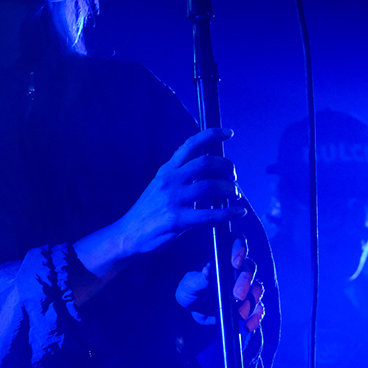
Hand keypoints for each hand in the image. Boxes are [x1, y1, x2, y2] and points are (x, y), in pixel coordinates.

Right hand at [74, 128, 245, 281]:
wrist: (128, 234)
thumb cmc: (148, 211)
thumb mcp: (159, 184)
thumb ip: (179, 173)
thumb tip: (204, 163)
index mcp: (167, 170)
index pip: (190, 144)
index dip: (212, 135)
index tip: (228, 133)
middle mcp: (170, 180)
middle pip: (206, 163)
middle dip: (226, 166)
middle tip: (234, 176)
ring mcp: (173, 200)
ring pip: (210, 186)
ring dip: (230, 189)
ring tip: (236, 195)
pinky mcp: (177, 220)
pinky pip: (209, 215)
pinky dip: (229, 213)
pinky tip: (239, 213)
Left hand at [175, 235, 265, 334]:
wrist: (193, 310)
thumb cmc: (189, 290)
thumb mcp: (188, 285)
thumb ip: (198, 278)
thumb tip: (208, 269)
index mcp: (222, 255)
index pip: (236, 243)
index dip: (239, 250)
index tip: (235, 263)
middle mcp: (236, 268)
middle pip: (249, 268)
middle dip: (246, 282)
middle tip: (237, 295)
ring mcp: (244, 285)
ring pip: (256, 288)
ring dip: (252, 300)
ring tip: (241, 313)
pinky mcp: (247, 302)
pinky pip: (258, 307)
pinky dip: (256, 316)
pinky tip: (249, 325)